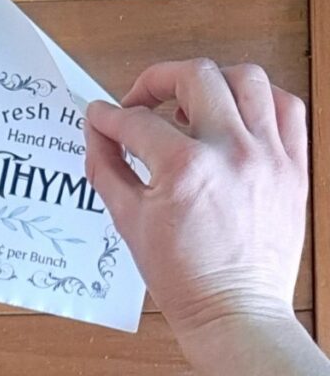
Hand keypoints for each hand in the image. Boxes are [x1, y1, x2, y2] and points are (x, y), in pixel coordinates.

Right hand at [85, 59, 306, 335]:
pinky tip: (236, 116)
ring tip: (193, 104)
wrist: (233, 312)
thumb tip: (96, 128)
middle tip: (142, 100)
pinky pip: (287, 109)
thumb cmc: (184, 275)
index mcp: (185, 169)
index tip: (101, 119)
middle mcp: (231, 153)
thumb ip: (105, 164)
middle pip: (194, 76)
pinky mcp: (293, 168)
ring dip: (212, 83)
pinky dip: (260, 100)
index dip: (108, 117)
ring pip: (247, 79)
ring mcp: (268, 158)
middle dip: (156, 80)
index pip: (135, 120)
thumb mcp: (126, 218)